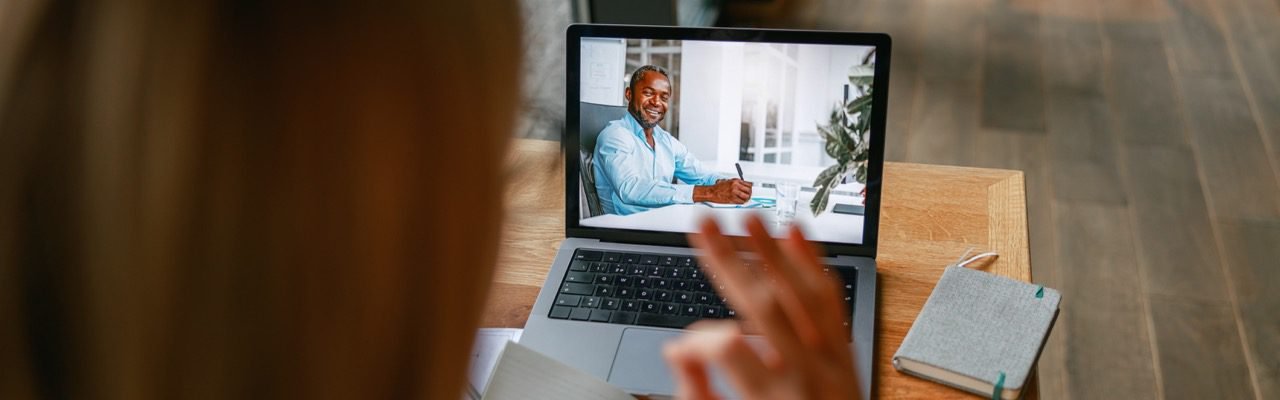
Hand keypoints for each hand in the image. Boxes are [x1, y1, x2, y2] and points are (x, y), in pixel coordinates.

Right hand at [664, 214, 860, 399]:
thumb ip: (701, 398)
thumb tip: (679, 353)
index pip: (728, 349)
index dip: (699, 338)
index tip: (683, 346)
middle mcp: (806, 377)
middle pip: (764, 305)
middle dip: (729, 261)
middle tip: (703, 224)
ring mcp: (832, 364)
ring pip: (801, 293)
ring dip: (772, 251)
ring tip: (747, 217)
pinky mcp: (846, 357)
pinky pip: (831, 302)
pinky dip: (814, 266)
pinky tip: (797, 236)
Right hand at [694, 179, 751, 203]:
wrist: (711, 192)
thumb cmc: (718, 188)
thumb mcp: (727, 181)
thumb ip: (735, 183)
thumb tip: (742, 185)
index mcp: (735, 181)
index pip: (748, 183)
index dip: (750, 187)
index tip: (750, 189)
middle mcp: (736, 186)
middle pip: (749, 190)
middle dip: (749, 193)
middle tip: (748, 195)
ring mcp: (734, 193)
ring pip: (746, 196)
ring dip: (747, 198)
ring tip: (745, 199)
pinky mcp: (732, 199)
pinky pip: (741, 202)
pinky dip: (742, 202)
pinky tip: (741, 202)